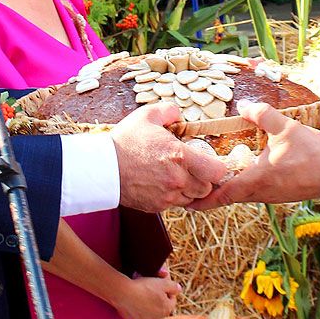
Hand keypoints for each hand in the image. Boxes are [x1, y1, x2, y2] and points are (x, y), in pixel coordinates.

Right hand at [110, 103, 226, 211]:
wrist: (102, 168)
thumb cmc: (124, 142)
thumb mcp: (147, 115)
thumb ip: (169, 111)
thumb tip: (179, 115)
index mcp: (179, 157)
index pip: (217, 171)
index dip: (216, 166)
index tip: (208, 160)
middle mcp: (176, 180)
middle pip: (207, 188)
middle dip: (203, 178)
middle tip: (191, 168)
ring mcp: (166, 196)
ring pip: (192, 198)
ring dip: (189, 189)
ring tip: (176, 176)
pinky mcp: (156, 206)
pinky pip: (175, 204)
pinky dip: (173, 196)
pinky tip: (162, 183)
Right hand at [113, 266, 178, 318]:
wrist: (123, 293)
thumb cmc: (144, 287)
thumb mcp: (163, 282)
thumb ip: (174, 286)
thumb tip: (179, 289)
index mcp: (166, 310)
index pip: (171, 299)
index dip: (167, 290)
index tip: (160, 284)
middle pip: (161, 306)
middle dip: (157, 298)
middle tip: (150, 288)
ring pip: (150, 312)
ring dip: (148, 304)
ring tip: (142, 294)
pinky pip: (139, 315)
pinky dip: (138, 309)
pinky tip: (134, 300)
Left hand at [189, 100, 319, 209]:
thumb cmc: (312, 153)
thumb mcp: (285, 128)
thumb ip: (262, 114)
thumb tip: (243, 105)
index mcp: (257, 180)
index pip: (223, 195)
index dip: (203, 200)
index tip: (185, 203)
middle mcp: (261, 192)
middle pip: (229, 198)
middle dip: (210, 195)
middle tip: (193, 187)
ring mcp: (272, 195)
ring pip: (242, 196)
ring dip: (226, 191)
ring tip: (211, 180)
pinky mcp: (281, 194)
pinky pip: (255, 193)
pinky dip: (241, 187)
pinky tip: (240, 174)